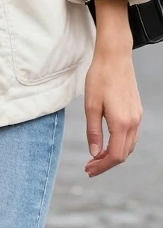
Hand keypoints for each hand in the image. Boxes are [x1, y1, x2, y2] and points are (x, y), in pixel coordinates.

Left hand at [84, 42, 141, 177]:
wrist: (115, 57)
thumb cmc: (100, 78)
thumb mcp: (91, 105)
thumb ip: (93, 131)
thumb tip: (95, 153)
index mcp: (122, 123)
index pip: (115, 156)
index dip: (102, 166)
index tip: (89, 170)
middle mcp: (133, 123)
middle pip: (123, 154)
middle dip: (106, 163)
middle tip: (89, 166)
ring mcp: (137, 117)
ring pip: (128, 146)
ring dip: (113, 154)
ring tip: (96, 155)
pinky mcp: (136, 111)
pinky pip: (131, 136)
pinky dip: (120, 144)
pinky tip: (108, 141)